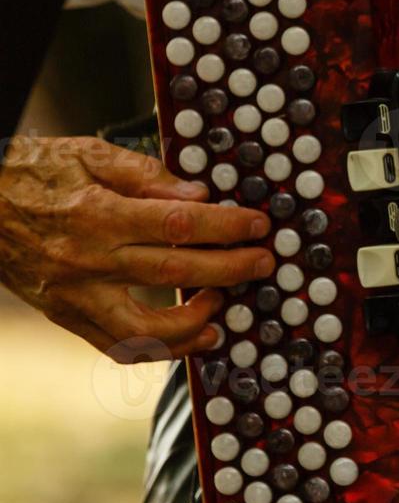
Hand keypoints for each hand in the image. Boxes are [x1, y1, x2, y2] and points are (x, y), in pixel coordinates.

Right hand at [0, 136, 273, 359]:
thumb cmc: (32, 172)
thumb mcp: (87, 153)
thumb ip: (145, 174)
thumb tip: (198, 195)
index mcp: (97, 213)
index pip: (178, 224)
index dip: (227, 227)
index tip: (259, 226)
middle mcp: (87, 259)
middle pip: (175, 272)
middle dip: (230, 271)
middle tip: (263, 264)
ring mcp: (74, 294)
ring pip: (144, 329)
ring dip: (194, 325)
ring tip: (224, 309)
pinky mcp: (65, 314)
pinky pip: (115, 347)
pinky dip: (157, 349)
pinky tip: (188, 337)